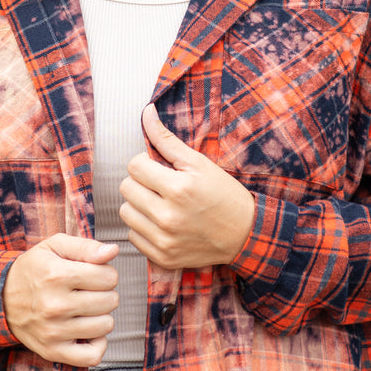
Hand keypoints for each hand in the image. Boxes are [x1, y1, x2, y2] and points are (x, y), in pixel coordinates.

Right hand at [2, 234, 118, 367]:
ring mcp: (53, 331)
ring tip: (84, 309)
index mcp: (56, 275)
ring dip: (100, 316)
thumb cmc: (35, 270)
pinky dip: (97, 344)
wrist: (1, 299)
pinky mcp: (52, 351)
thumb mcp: (55, 246)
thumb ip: (86, 247)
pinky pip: (92, 356)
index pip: (108, 277)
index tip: (92, 274)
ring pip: (105, 325)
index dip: (105, 273)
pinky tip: (87, 331)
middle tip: (86, 291)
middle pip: (110, 301)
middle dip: (104, 293)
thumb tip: (113, 251)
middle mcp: (55, 305)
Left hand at [119, 105, 254, 269]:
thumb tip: (146, 112)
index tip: (160, 169)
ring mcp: (164, 240)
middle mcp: (168, 217)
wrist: (245, 234)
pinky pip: (133, 236)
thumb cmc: (223, 194)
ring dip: (139, 205)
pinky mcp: (162, 257)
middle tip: (160, 185)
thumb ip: (167, 140)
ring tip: (160, 203)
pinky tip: (162, 223)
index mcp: (178, 188)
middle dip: (140, 182)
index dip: (146, 163)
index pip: (134, 166)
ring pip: (126, 213)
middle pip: (126, 189)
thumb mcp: (199, 163)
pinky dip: (143, 228)